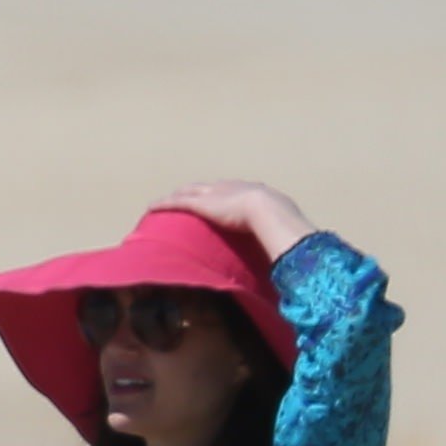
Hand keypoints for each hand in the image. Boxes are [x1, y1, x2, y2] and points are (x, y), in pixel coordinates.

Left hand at [158, 177, 315, 257]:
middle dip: (198, 191)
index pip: (235, 192)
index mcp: (254, 192)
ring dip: (178, 196)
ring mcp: (215, 194)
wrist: (270, 212)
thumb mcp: (284, 229)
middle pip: (209, 187)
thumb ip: (282, 240)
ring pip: (190, 192)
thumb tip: (293, 258)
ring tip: (167, 201)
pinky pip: (176, 202)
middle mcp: (232, 188)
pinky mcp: (201, 203)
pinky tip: (152, 208)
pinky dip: (164, 205)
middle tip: (188, 196)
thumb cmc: (282, 224)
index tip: (219, 201)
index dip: (224, 195)